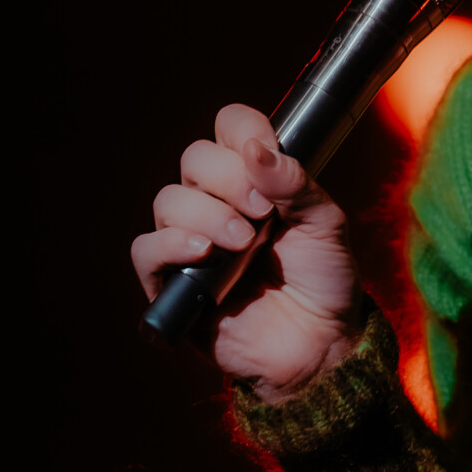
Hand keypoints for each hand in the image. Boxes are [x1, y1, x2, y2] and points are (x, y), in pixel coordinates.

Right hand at [132, 103, 364, 401]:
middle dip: (228, 179)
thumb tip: (257, 148)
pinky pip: (146, 250)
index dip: (243, 131)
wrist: (320, 344)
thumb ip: (295, 183)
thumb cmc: (324, 278)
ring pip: (169, 200)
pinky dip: (170, 245)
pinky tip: (203, 254)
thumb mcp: (325, 223)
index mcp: (255, 178)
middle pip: (194, 158)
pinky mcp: (173, 283)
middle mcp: (217, 201)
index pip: (230, 127)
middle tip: (263, 213)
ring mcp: (192, 241)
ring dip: (208, 215)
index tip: (267, 156)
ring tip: (243, 242)